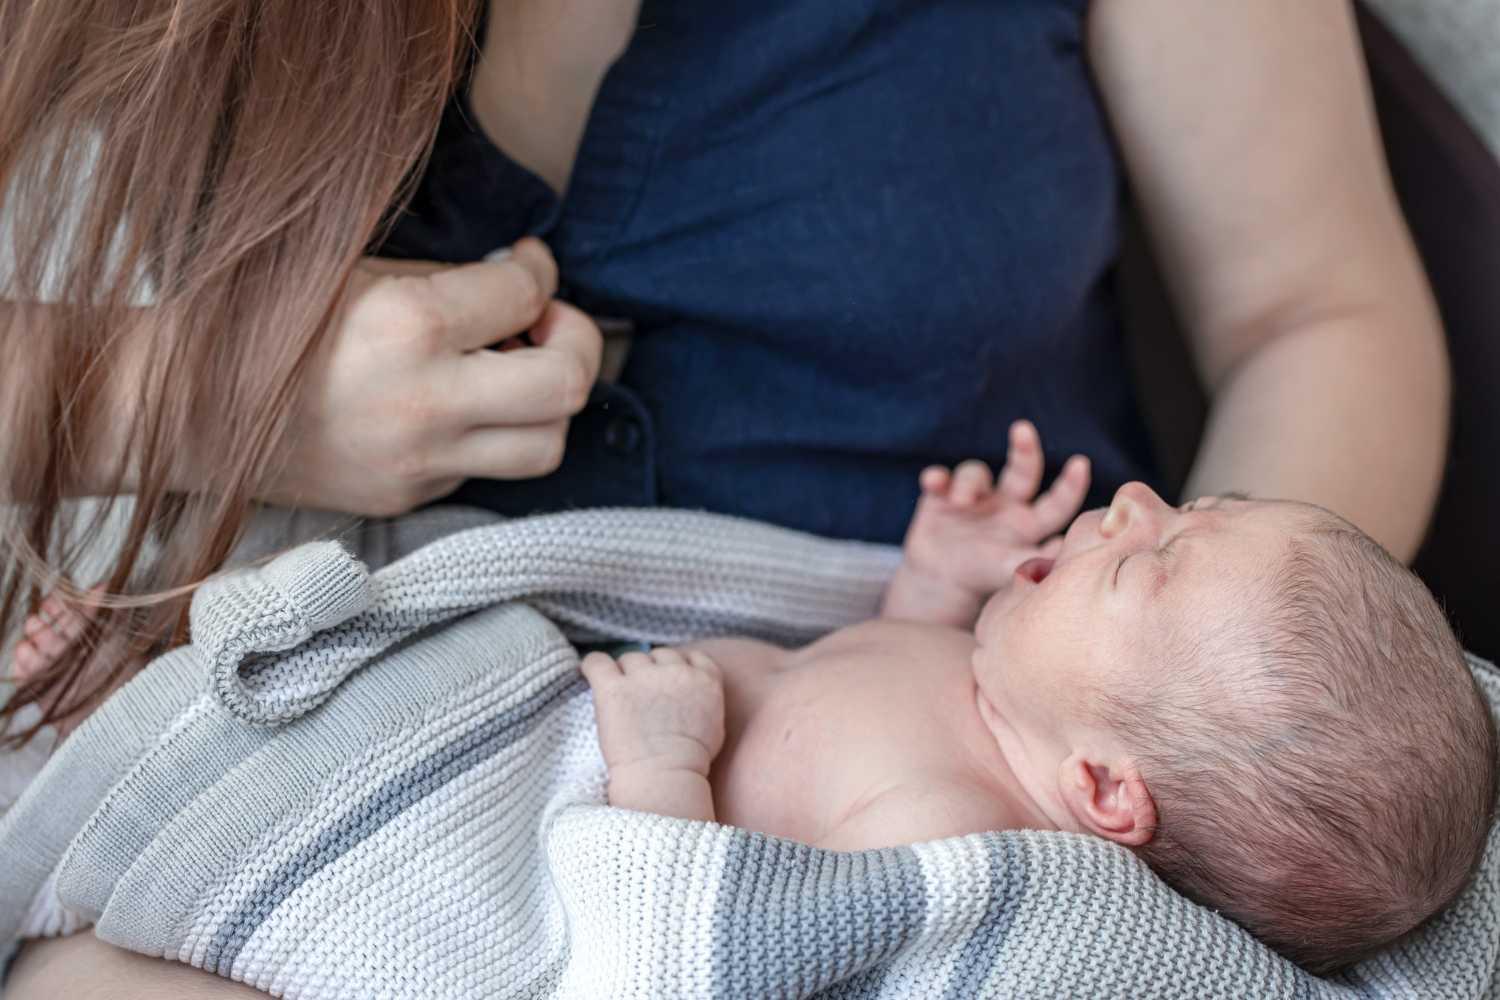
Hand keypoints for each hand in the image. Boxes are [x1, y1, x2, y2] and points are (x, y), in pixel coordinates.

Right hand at [263, 239, 603, 516]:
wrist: (186, 408)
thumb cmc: (268, 324)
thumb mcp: (358, 273)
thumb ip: (448, 282)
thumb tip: (521, 285)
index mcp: (410, 325)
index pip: (526, 294)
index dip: (540, 270)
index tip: (529, 264)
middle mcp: (426, 401)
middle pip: (567, 386)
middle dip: (576, 342)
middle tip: (548, 324)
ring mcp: (419, 462)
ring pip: (548, 446)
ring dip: (549, 404)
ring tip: (517, 372)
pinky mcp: (407, 499)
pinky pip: (487, 470)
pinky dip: (493, 435)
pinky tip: (459, 407)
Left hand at [581, 647, 725, 785]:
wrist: (664, 777)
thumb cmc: (690, 761)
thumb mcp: (715, 723)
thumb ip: (706, 696)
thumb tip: (694, 687)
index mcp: (704, 679)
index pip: (690, 656)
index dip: (677, 666)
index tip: (667, 682)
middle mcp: (675, 671)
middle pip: (659, 655)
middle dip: (651, 672)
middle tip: (642, 697)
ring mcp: (643, 678)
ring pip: (630, 658)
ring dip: (625, 673)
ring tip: (620, 698)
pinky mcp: (613, 688)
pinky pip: (597, 662)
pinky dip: (593, 665)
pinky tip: (590, 673)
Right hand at [902, 420, 1090, 596]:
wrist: (939, 581)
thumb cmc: (980, 576)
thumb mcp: (1006, 569)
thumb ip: (1032, 559)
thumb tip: (1062, 549)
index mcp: (1031, 522)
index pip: (1057, 502)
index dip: (1070, 484)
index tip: (1081, 464)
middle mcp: (1008, 503)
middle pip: (1023, 469)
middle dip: (1025, 449)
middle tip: (1023, 429)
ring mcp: (976, 496)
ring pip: (977, 473)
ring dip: (969, 484)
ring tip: (960, 502)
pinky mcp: (944, 495)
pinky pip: (941, 477)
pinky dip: (937, 477)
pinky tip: (932, 482)